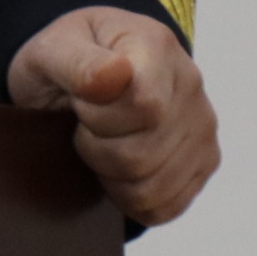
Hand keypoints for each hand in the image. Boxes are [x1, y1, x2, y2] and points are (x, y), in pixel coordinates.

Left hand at [5, 6, 218, 227]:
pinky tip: (118, 165)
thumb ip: (76, 62)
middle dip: (96, 148)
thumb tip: (114, 76)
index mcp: (156, 46)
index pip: (144, 107)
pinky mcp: (204, 163)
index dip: (99, 118)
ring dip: (110, 174)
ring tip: (103, 140)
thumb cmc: (68, 61)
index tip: (80, 100)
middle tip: (86, 123)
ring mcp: (203, 127)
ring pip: (150, 189)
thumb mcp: (52, 50)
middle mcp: (191, 84)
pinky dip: (129, 198)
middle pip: (140, 156)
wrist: (89, 73)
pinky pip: (163, 209)